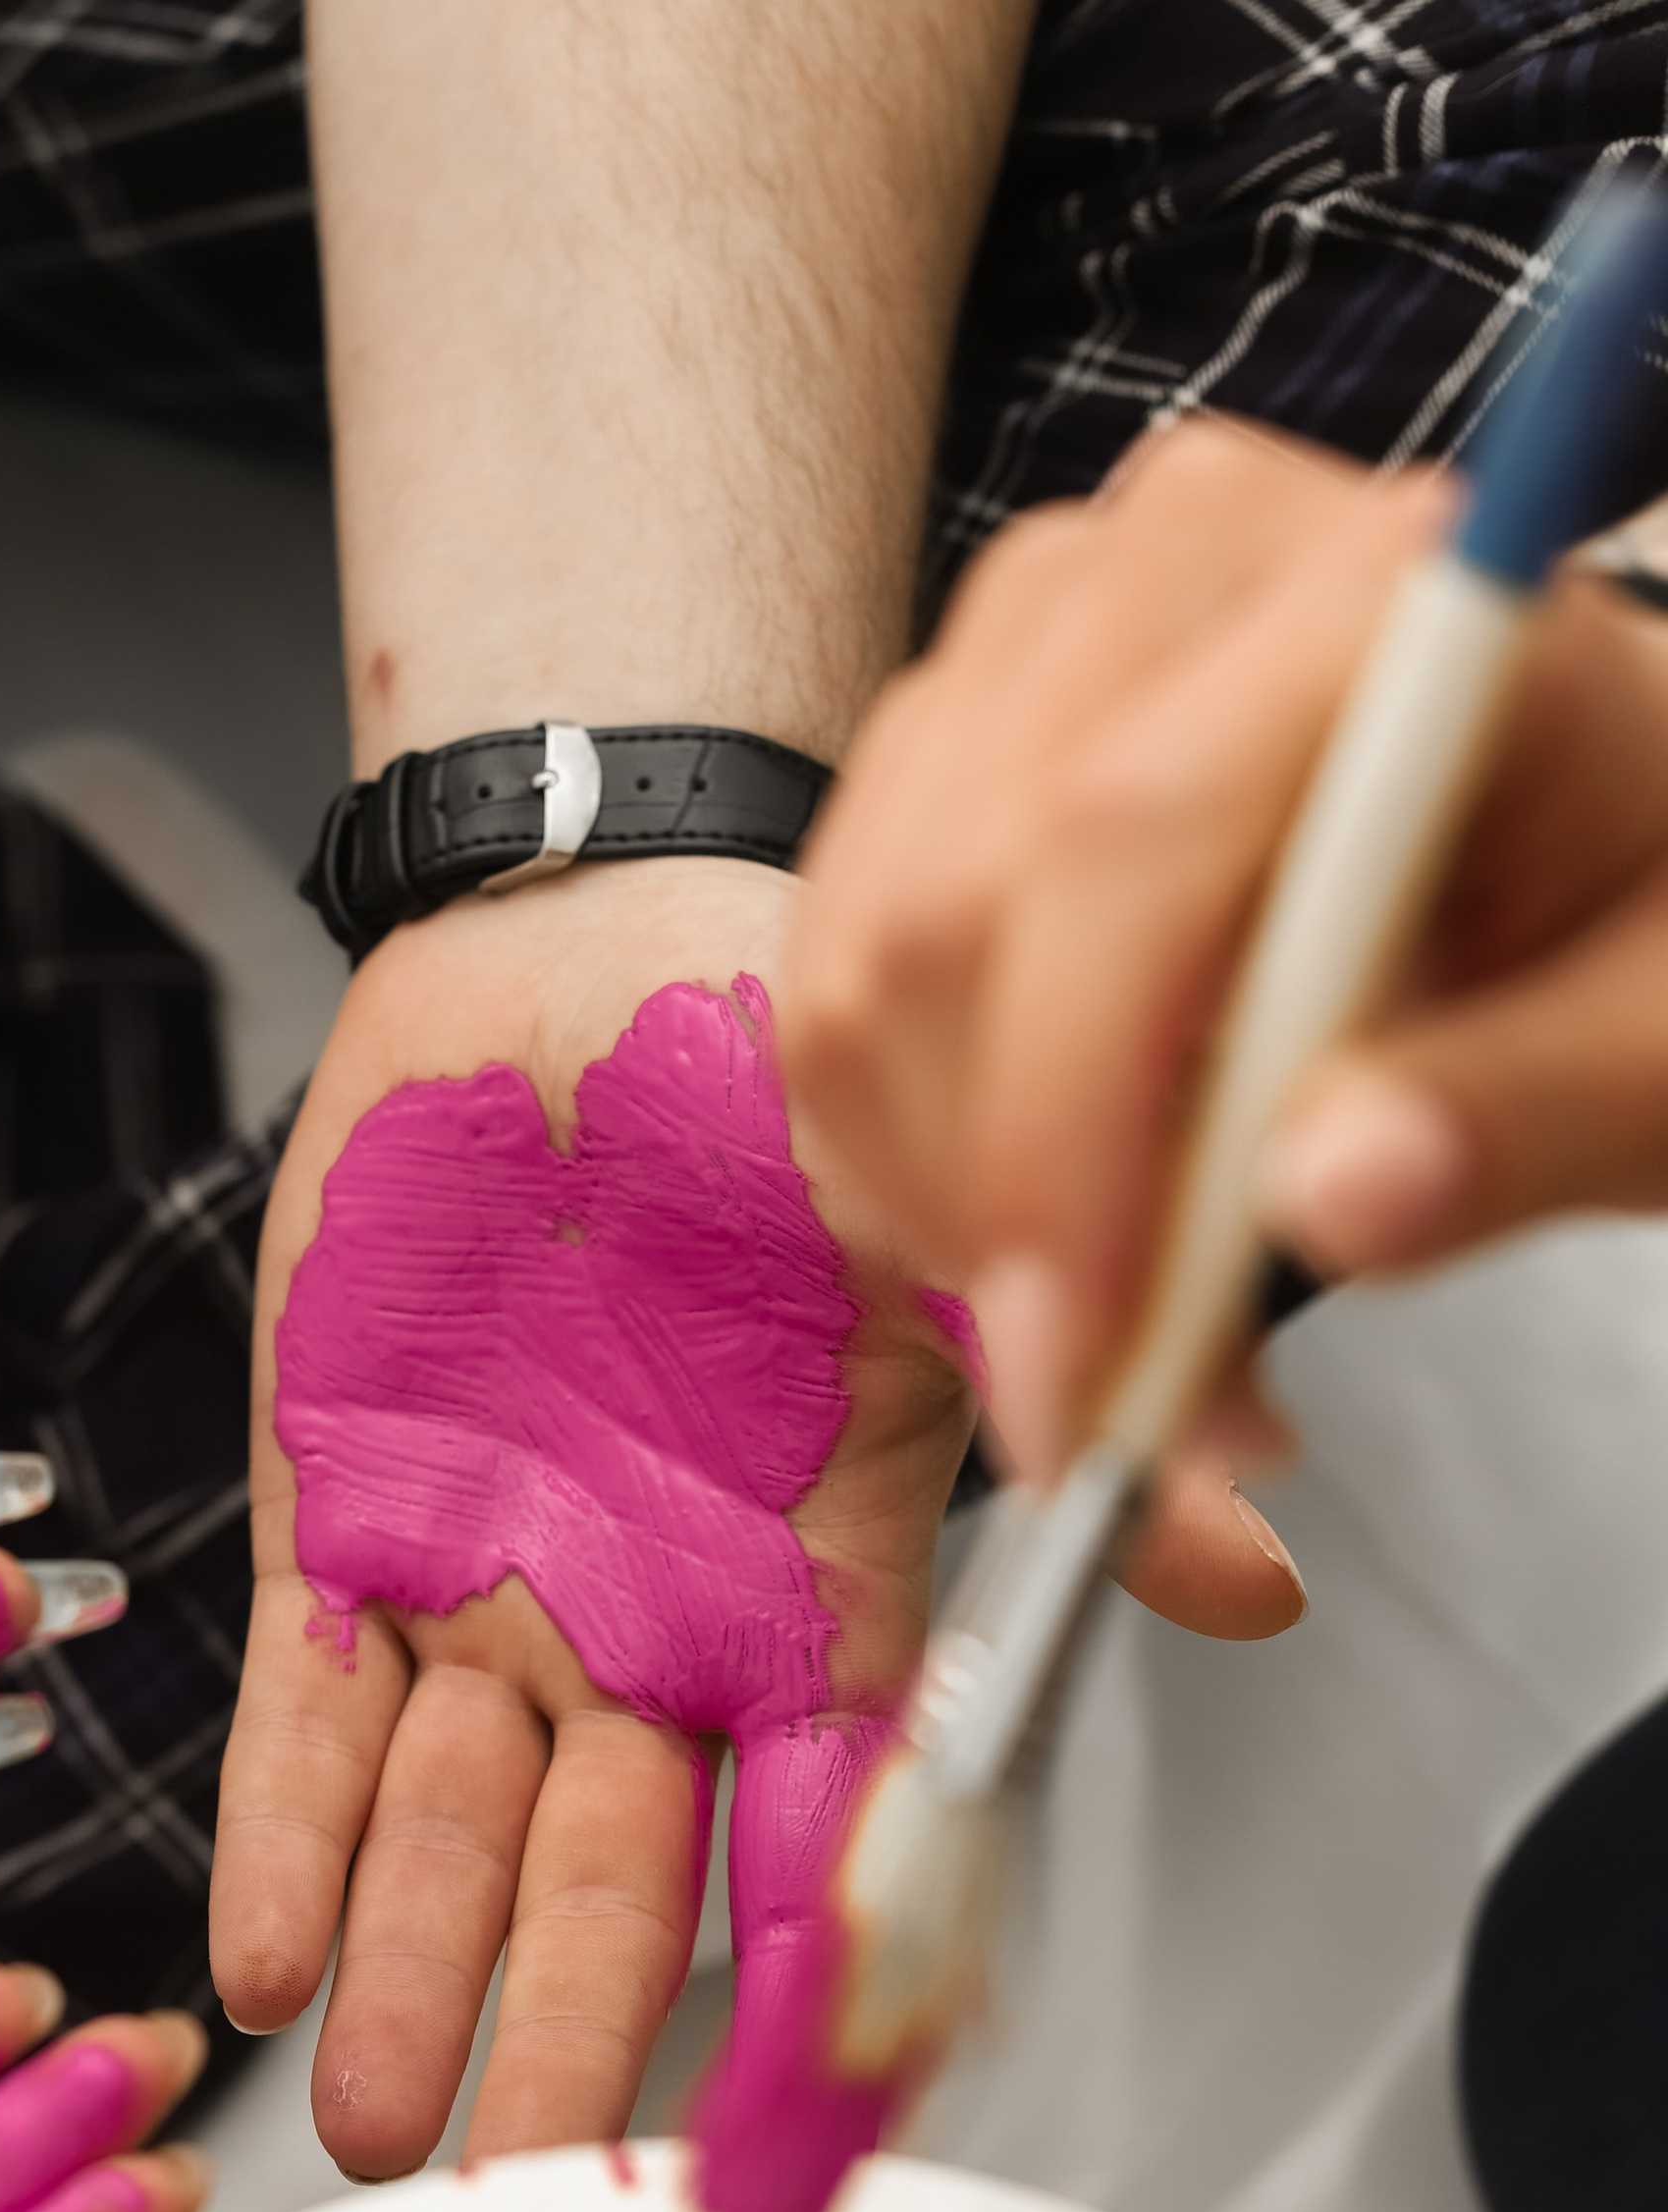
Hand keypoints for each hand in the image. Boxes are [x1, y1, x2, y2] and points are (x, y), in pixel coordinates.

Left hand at [210, 861, 978, 2178]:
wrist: (573, 931)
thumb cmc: (770, 1070)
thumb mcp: (938, 1247)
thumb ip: (1072, 1422)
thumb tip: (1256, 1574)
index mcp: (804, 1580)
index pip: (822, 1820)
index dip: (805, 1978)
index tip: (774, 2129)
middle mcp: (645, 1619)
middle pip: (611, 1879)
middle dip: (564, 2038)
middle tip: (523, 2195)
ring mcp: (486, 1585)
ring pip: (446, 1831)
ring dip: (412, 1980)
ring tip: (376, 2135)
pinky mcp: (341, 1522)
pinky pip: (308, 1712)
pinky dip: (283, 1834)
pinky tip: (265, 1963)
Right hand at [781, 418, 1667, 1610]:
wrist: (1582, 829)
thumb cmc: (1628, 916)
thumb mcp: (1660, 1043)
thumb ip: (1523, 1114)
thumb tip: (1335, 1193)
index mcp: (1367, 597)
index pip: (1118, 846)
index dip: (1066, 1141)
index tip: (1084, 1385)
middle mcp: (1156, 573)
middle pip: (951, 922)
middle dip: (1002, 1224)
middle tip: (1117, 1430)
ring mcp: (1025, 648)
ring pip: (863, 976)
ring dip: (945, 1215)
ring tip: (1121, 1339)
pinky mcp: (942, 749)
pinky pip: (834, 996)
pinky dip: (908, 1168)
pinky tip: (1048, 1241)